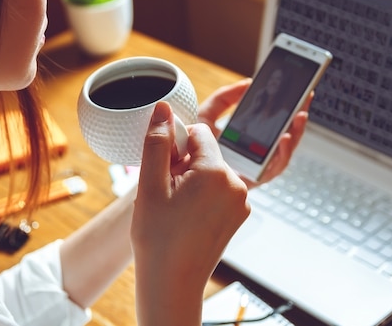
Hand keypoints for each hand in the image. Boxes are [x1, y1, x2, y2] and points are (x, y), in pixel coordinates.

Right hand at [132, 101, 249, 325]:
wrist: (172, 283)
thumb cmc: (158, 238)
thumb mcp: (150, 185)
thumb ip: (158, 142)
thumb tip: (163, 108)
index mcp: (216, 173)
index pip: (199, 132)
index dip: (177, 145)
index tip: (164, 168)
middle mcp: (236, 185)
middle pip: (207, 152)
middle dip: (185, 163)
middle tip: (166, 191)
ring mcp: (241, 203)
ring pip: (212, 172)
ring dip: (193, 180)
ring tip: (175, 206)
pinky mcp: (239, 215)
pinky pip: (220, 190)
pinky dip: (203, 195)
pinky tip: (186, 216)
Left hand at [197, 79, 312, 185]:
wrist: (178, 170)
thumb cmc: (190, 146)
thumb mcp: (206, 115)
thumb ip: (224, 98)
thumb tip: (246, 84)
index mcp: (246, 136)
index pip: (272, 120)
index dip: (286, 105)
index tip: (296, 88)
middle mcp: (254, 152)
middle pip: (283, 134)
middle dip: (297, 115)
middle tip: (305, 98)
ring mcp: (255, 167)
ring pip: (283, 151)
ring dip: (295, 133)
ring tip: (298, 116)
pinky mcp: (253, 180)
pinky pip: (273, 169)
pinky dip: (282, 154)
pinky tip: (284, 139)